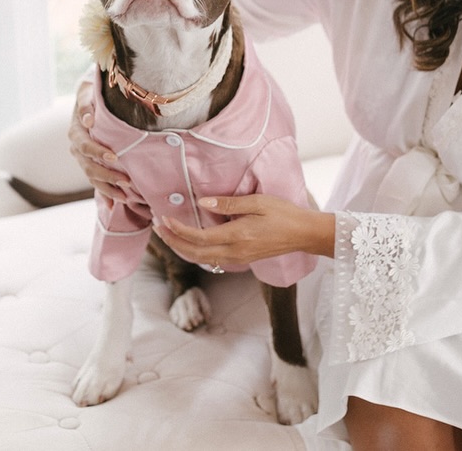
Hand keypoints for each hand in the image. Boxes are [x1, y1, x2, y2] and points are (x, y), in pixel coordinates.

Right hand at [69, 78, 132, 201]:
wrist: (89, 101)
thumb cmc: (91, 95)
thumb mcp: (87, 93)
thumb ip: (86, 104)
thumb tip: (88, 121)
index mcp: (76, 132)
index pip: (85, 146)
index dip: (98, 152)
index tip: (114, 157)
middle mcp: (76, 148)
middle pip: (89, 167)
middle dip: (107, 176)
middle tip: (126, 181)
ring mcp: (82, 159)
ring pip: (93, 178)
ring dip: (108, 189)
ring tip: (124, 197)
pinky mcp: (90, 165)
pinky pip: (96, 182)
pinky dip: (104, 194)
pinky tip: (113, 206)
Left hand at [155, 194, 335, 264]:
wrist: (304, 234)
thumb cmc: (284, 214)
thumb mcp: (257, 202)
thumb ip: (228, 204)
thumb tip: (202, 202)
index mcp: (236, 236)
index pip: (198, 237)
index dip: (177, 229)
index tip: (163, 219)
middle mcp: (234, 251)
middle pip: (194, 252)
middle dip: (173, 241)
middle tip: (157, 228)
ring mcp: (238, 258)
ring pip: (202, 259)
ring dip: (182, 248)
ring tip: (168, 235)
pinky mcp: (242, 259)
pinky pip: (212, 259)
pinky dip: (197, 252)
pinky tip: (191, 243)